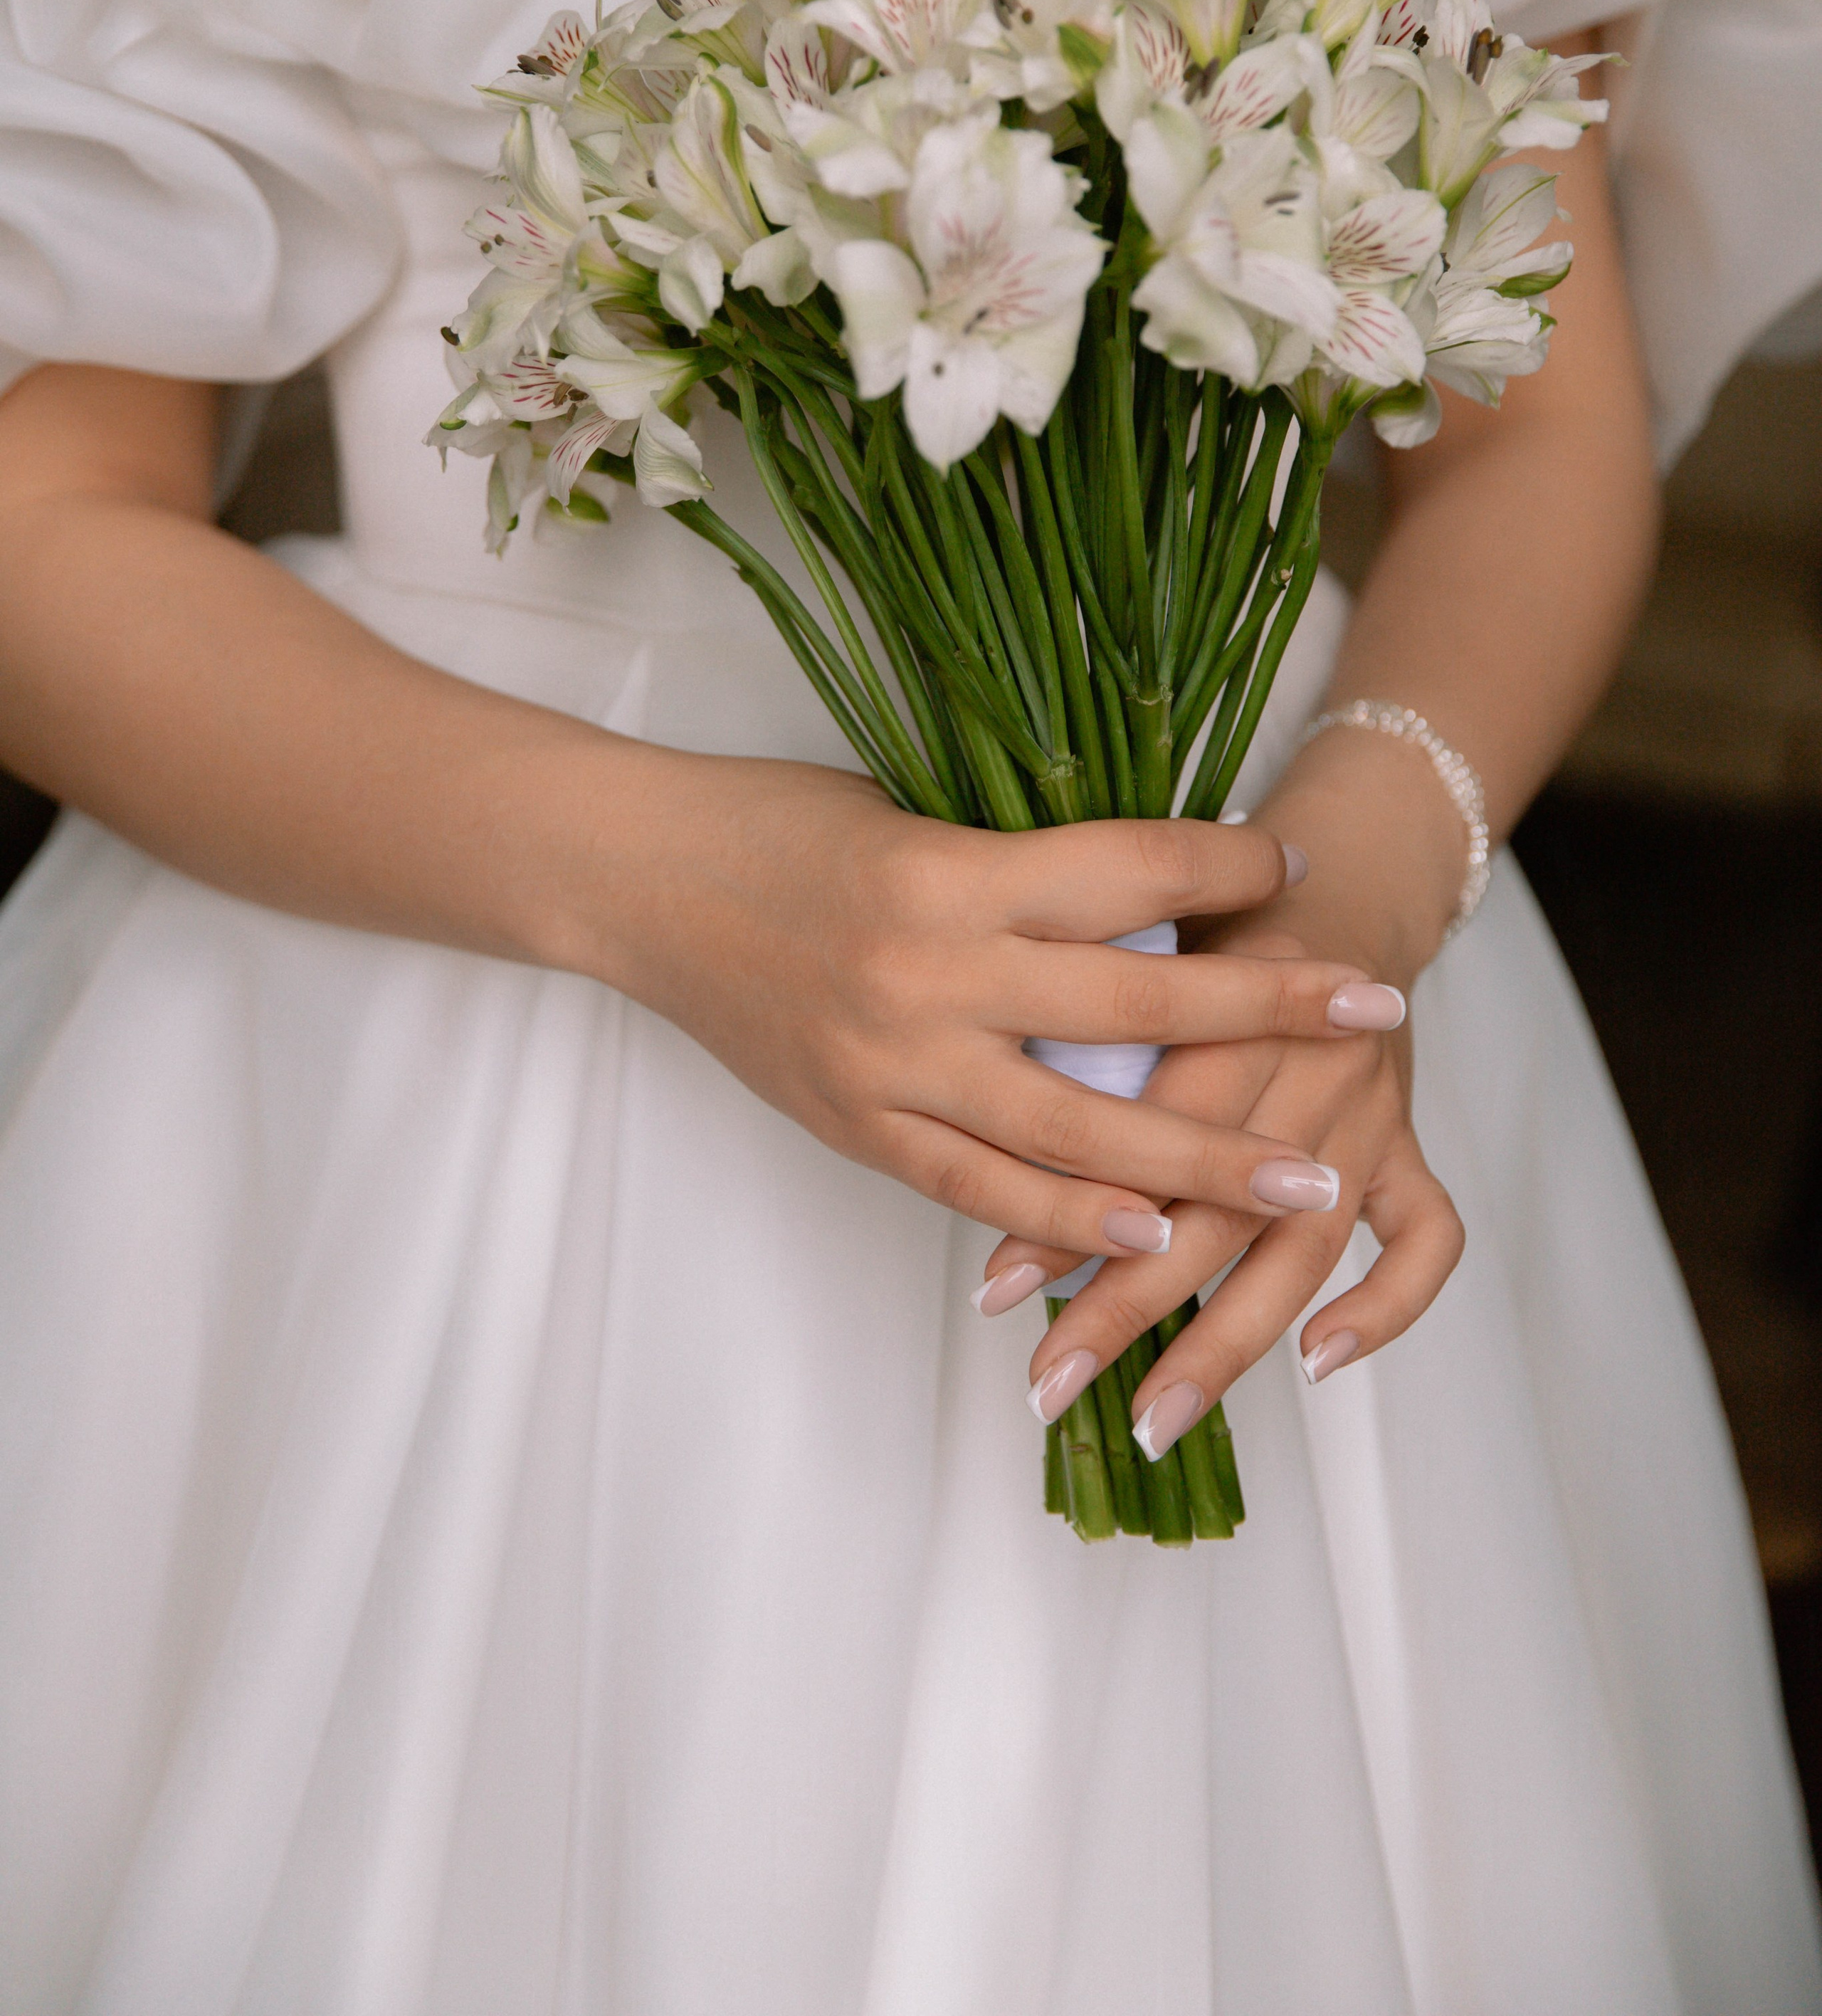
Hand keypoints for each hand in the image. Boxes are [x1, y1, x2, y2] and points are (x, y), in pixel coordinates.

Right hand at [594, 749, 1406, 1258]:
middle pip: (1134, 1005)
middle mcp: (928, 971)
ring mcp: (891, 1064)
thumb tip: (1152, 897)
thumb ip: (1019, 868)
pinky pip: (982, 1190)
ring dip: (1203, 1161)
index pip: (1127, 870)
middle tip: (1376, 1014)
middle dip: (1267, 1012)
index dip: (1225, 868)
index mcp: (949, 867)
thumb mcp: (910, 811)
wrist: (633, 879)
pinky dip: (1068, 1222)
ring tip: (1307, 1182)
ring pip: (1077, 1131)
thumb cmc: (776, 823)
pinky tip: (1150, 1235)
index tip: (1297, 869)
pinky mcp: (857, 1127)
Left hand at [979, 894, 1462, 1446]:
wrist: (1338, 875)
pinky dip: (1386, 1305)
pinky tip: (1321, 1362)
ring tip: (1152, 1420)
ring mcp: (1368, 1110)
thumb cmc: (1205, 926)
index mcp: (1231, 1006)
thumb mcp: (1137, 958)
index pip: (1148, 1132)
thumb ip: (1085, 1049)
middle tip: (1051, 1383)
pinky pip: (1426, 1235)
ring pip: (1304, 1242)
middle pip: (1219, 1206)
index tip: (996, 1291)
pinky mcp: (1409, 1140)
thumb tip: (988, 1173)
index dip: (1072, 1216)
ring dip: (1226, 1342)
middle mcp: (1309, 1063)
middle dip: (1129, 1306)